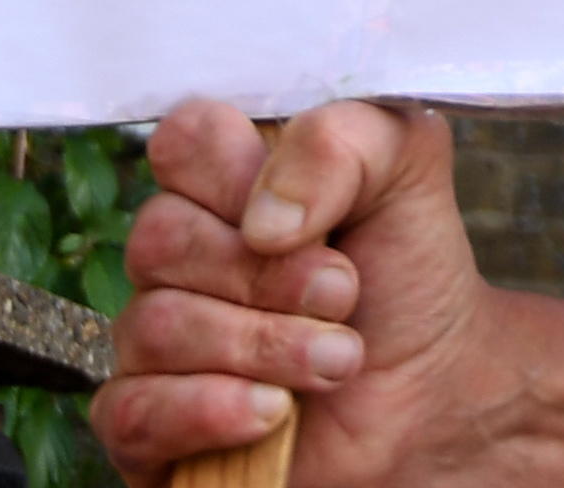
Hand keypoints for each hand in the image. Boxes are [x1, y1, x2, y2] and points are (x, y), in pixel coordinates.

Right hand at [95, 98, 502, 487]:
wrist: (428, 397)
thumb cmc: (407, 279)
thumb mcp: (409, 173)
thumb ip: (346, 139)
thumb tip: (264, 216)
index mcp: (226, 179)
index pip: (182, 141)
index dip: (238, 176)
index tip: (309, 219)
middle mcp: (178, 255)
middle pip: (160, 239)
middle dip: (267, 275)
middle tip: (343, 293)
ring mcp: (155, 340)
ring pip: (155, 326)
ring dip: (264, 346)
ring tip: (335, 361)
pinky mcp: (147, 424)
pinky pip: (136, 411)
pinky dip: (215, 410)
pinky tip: (273, 411)